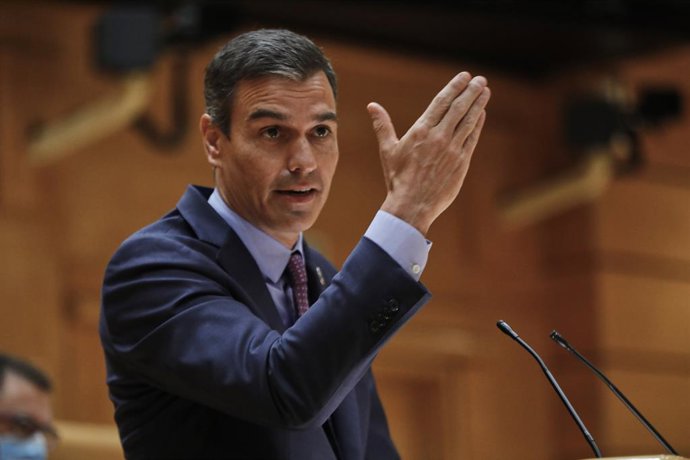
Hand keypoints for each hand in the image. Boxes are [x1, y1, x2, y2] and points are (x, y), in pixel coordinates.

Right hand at [367, 72, 489, 234]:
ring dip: (478, 104)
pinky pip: (472, 138)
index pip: (441, 102)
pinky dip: (478, 124)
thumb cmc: (398, 179)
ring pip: (468, 121)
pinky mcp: (461, 162)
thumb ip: (383, 125)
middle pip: (458, 108)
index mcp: (420, 131)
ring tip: (485, 91)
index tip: (464, 76)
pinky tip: (481, 114)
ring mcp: (452, 149)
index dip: (454, 87)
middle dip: (470, 91)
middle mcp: (438, 137)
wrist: (412, 205)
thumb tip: (371, 105)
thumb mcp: (388, 150)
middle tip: (480, 79)